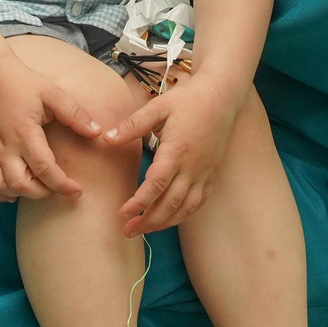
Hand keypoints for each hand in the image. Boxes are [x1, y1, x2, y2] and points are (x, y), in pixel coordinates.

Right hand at [0, 56, 98, 201]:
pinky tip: (13, 190)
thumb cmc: (23, 83)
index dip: (62, 185)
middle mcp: (5, 146)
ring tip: (37, 188)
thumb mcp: (52, 93)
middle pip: (21, 184)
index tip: (77, 190)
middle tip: (59, 186)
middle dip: (43, 193)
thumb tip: (98, 132)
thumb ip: (74, 113)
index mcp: (25, 132)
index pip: (44, 169)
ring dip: (19, 194)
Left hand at [109, 75, 243, 233]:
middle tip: (128, 230)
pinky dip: (184, 214)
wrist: (222, 96)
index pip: (156, 185)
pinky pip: (199, 202)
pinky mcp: (211, 174)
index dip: (139, 202)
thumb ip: (132, 125)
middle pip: (170, 203)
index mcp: (177, 151)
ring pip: (186, 207)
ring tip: (145, 230)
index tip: (123, 213)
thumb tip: (106, 138)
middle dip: (149, 221)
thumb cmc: (188, 100)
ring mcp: (204, 173)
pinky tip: (170, 218)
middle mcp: (193, 167)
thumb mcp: (158, 107)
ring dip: (165, 222)